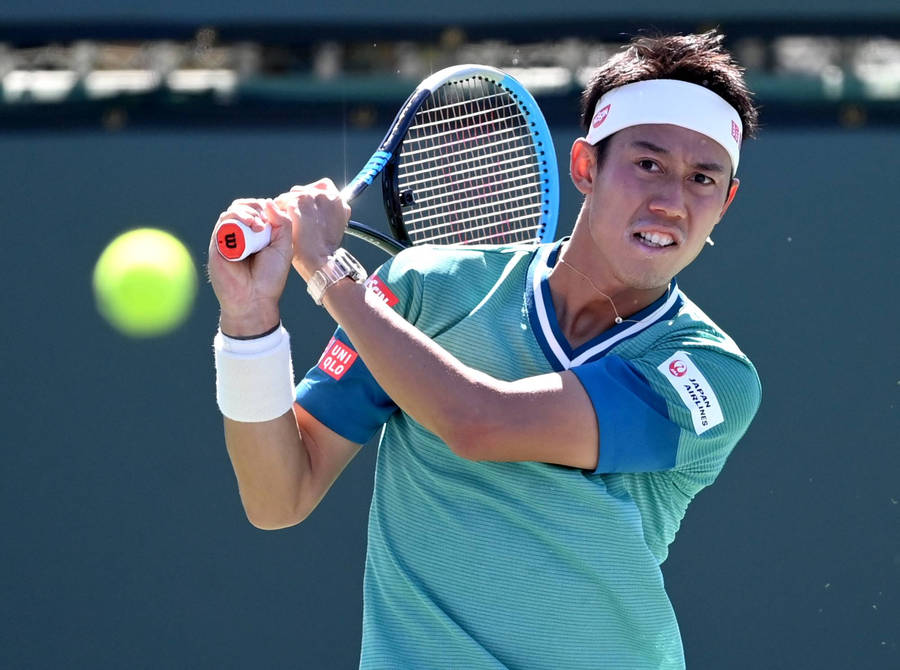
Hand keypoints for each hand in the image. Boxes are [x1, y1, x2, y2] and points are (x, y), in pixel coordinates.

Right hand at [208, 198, 291, 336]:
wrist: (254, 298)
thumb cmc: (270, 277)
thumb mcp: (284, 247)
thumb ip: (282, 223)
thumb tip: (268, 201)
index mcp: (257, 234)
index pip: (258, 209)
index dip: (265, 207)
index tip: (274, 217)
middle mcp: (242, 234)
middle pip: (244, 207)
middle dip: (255, 208)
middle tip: (263, 224)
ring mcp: (228, 238)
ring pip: (233, 212)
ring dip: (246, 212)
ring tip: (257, 226)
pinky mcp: (217, 243)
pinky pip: (223, 223)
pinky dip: (235, 218)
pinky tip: (248, 225)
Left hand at [272, 179, 350, 281]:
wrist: (319, 259)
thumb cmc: (325, 246)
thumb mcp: (338, 223)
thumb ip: (331, 208)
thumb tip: (323, 202)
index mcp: (337, 198)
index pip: (322, 186)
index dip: (312, 198)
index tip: (307, 210)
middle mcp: (325, 194)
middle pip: (303, 190)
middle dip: (297, 203)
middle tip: (296, 220)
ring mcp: (311, 197)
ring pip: (290, 195)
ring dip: (286, 207)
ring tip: (288, 223)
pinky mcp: (297, 204)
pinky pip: (281, 202)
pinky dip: (279, 212)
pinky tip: (281, 224)